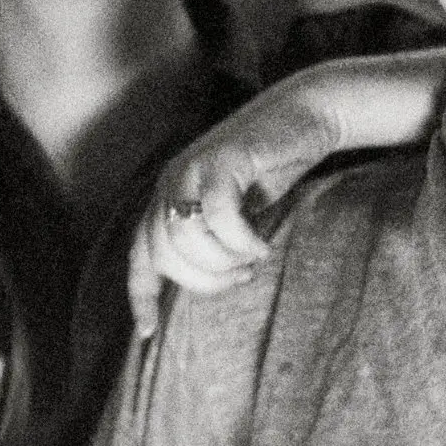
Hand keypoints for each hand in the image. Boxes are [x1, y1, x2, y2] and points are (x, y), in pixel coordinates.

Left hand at [126, 43, 445, 339]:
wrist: (305, 113)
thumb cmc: (271, 167)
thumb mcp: (235, 211)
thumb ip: (211, 239)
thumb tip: (204, 281)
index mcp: (168, 197)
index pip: (140, 253)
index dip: (140, 294)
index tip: (148, 331)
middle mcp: (171, 182)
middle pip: (164, 253)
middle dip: (202, 280)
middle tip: (240, 277)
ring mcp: (193, 168)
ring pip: (185, 237)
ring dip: (221, 262)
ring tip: (251, 261)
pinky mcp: (223, 158)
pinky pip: (218, 215)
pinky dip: (240, 240)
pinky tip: (260, 245)